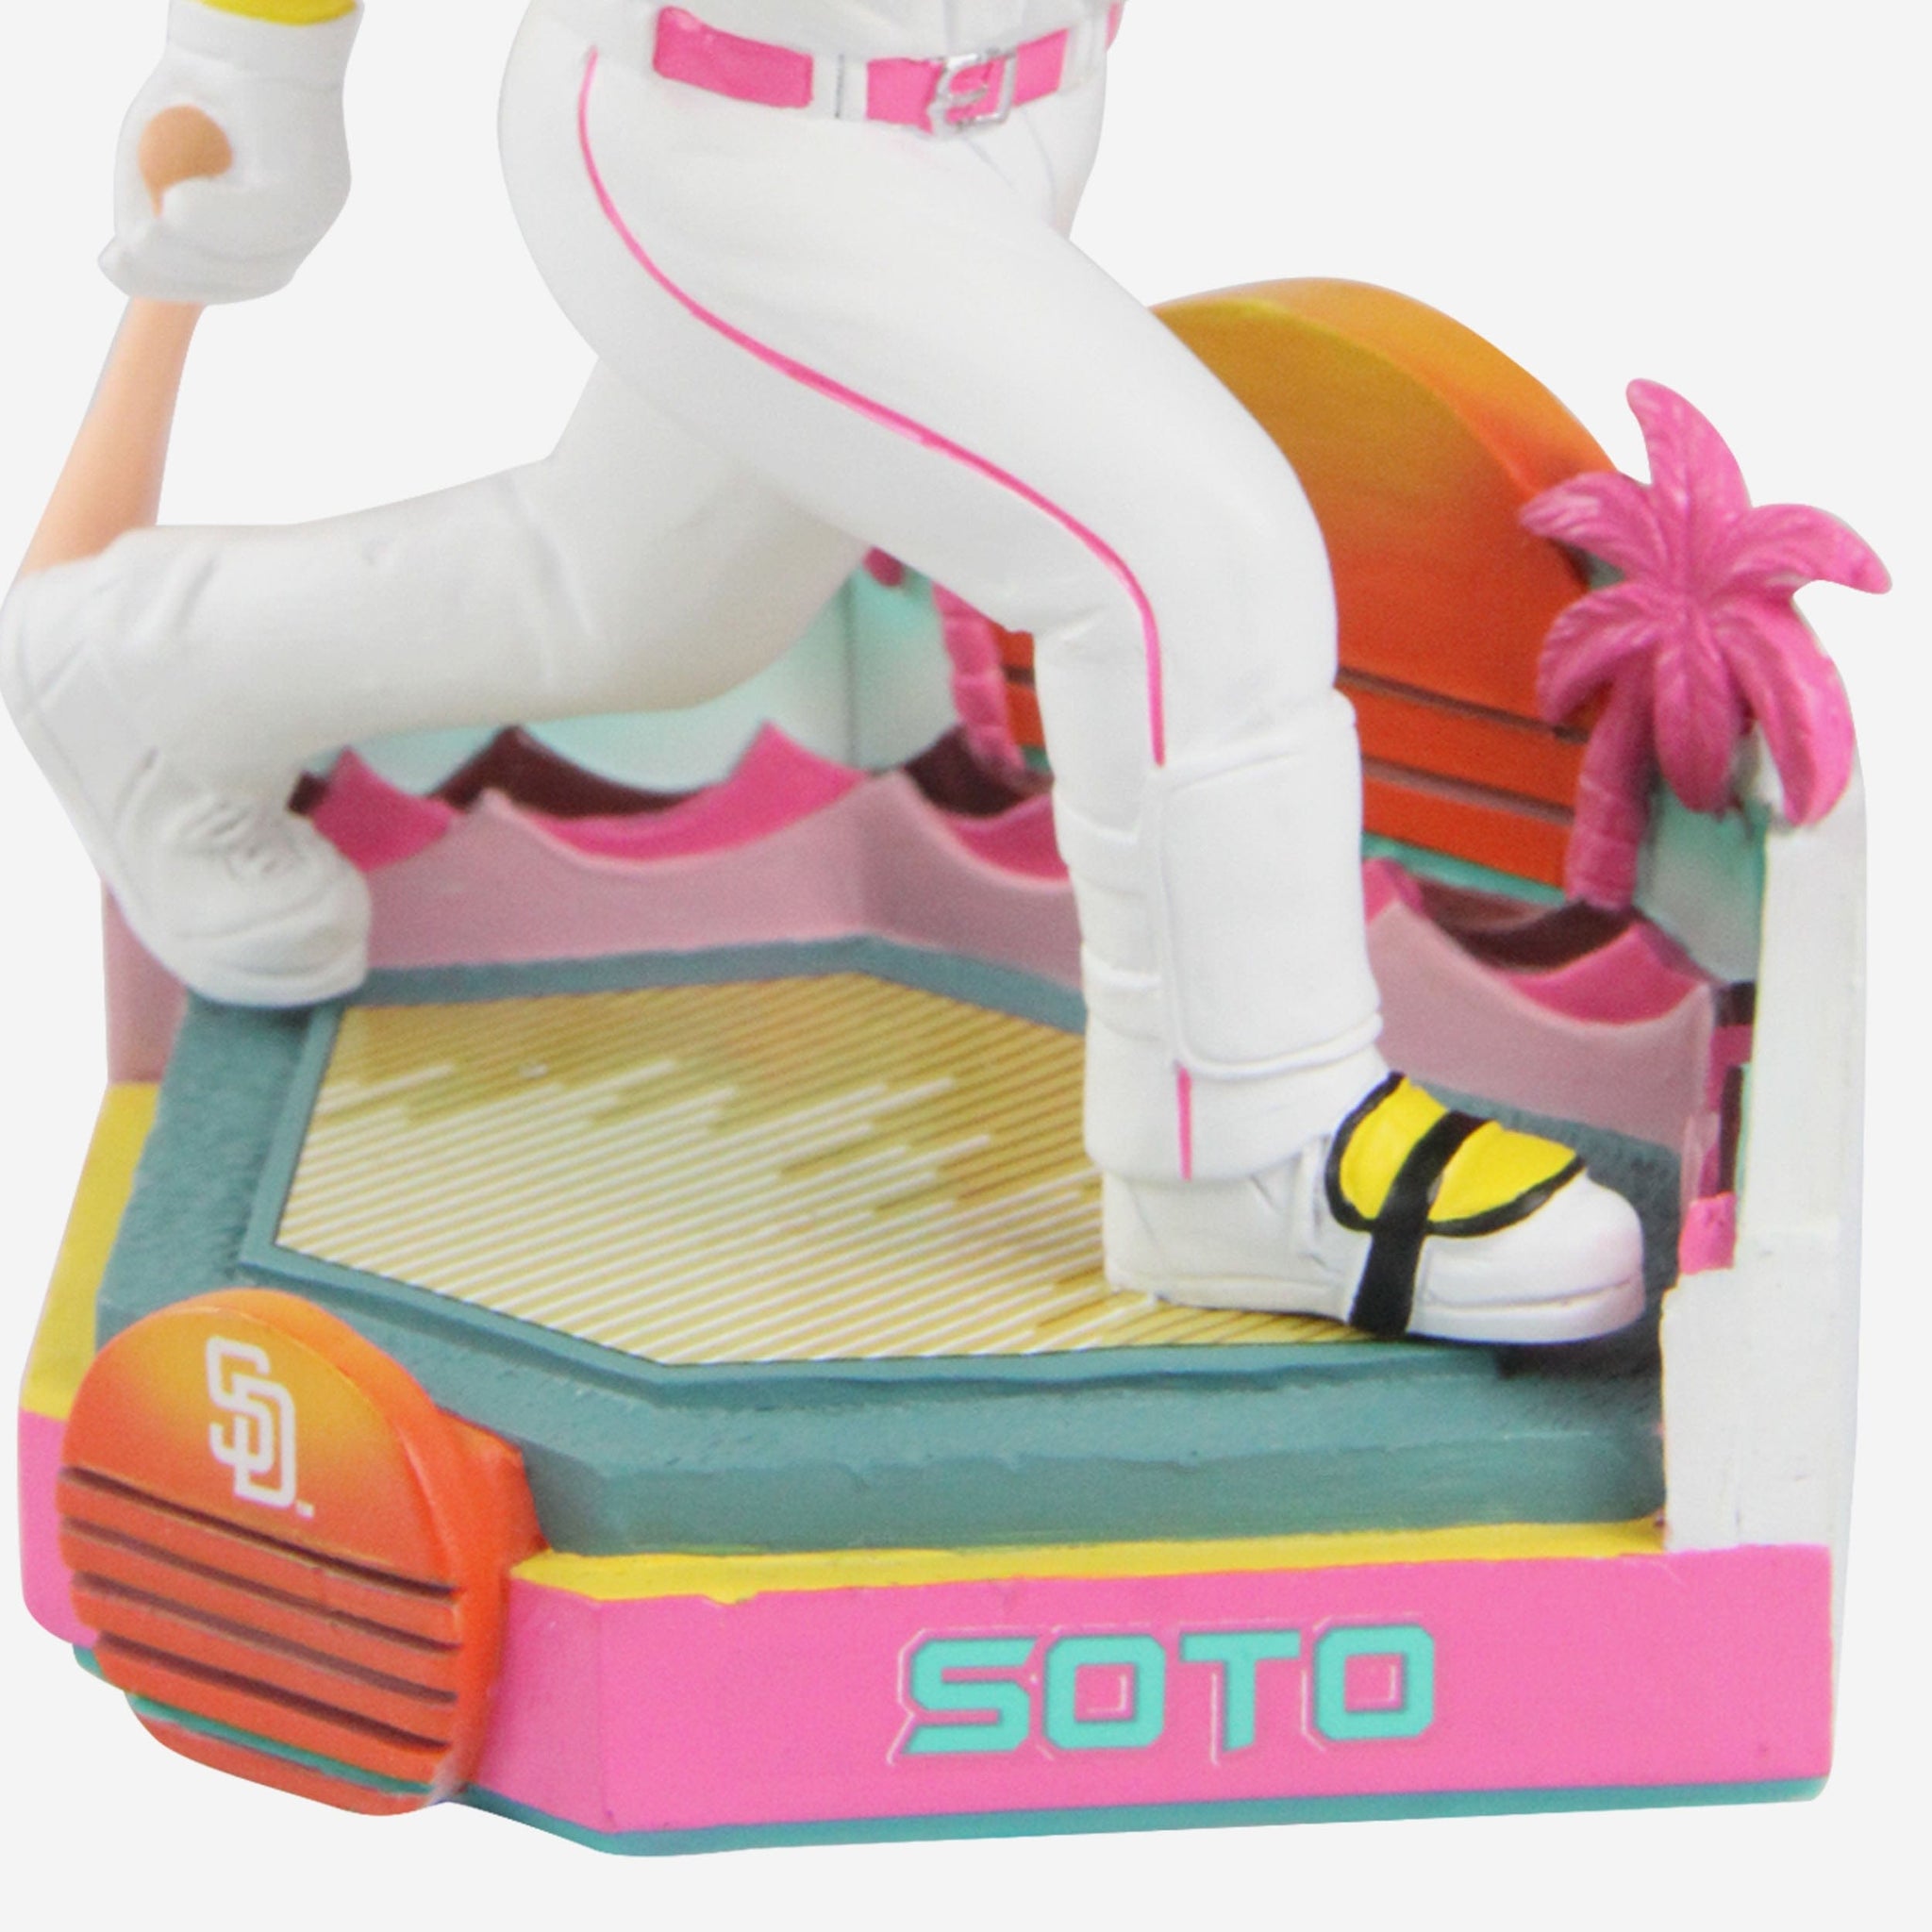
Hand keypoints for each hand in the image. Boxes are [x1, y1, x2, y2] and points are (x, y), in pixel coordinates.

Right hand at [100, 1, 362, 305]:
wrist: (248, 20)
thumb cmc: (199, 84)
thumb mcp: (158, 150)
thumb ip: (148, 206)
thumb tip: (133, 262)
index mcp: (269, 229)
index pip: (232, 278)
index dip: (172, 283)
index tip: (119, 267)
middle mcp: (303, 226)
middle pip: (250, 278)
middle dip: (178, 276)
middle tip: (123, 255)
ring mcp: (317, 209)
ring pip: (260, 260)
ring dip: (193, 252)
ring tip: (146, 234)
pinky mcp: (319, 183)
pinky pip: (270, 222)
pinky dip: (221, 221)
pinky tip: (179, 206)